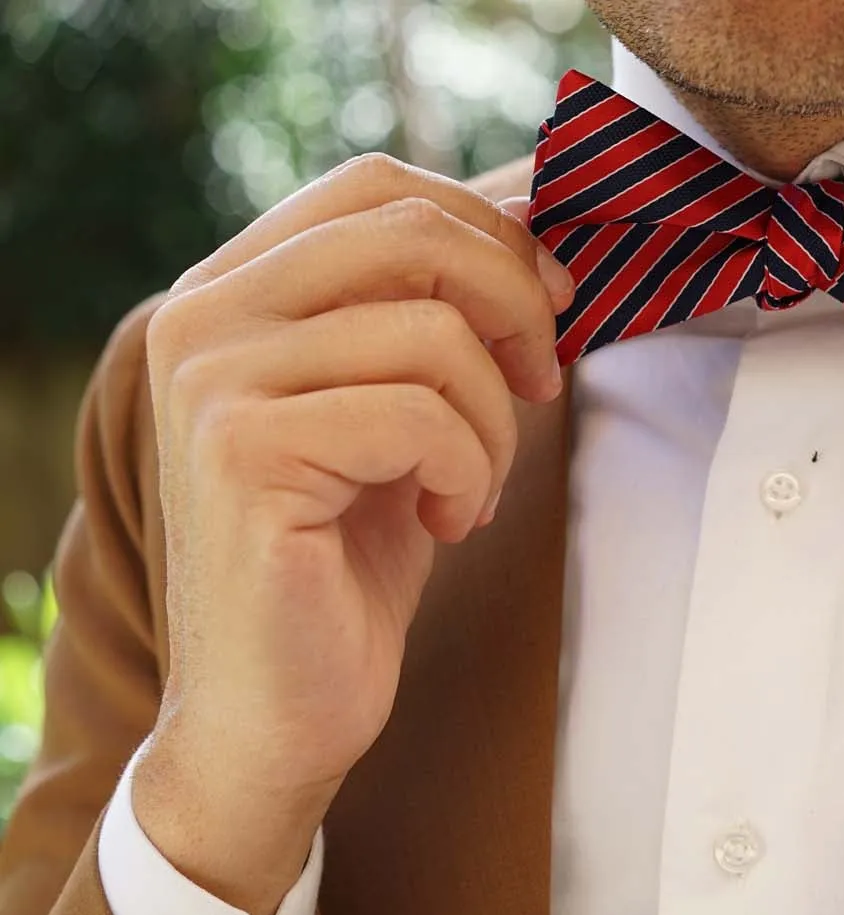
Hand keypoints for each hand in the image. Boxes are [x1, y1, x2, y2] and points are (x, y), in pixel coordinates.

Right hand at [132, 154, 573, 914]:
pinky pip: (420, 415)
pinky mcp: (243, 453)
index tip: (552, 301)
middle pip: (410, 234)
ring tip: (470, 488)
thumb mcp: (399, 410)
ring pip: (431, 334)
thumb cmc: (347, 562)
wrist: (279, 708)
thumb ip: (433, 313)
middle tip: (542, 386)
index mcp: (232, 289)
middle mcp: (201, 317)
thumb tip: (525, 218)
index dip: (489, 229)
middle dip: (514, 306)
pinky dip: (469, 472)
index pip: (376, 186)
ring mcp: (213, 381)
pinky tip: (447, 523)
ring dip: (492, 422)